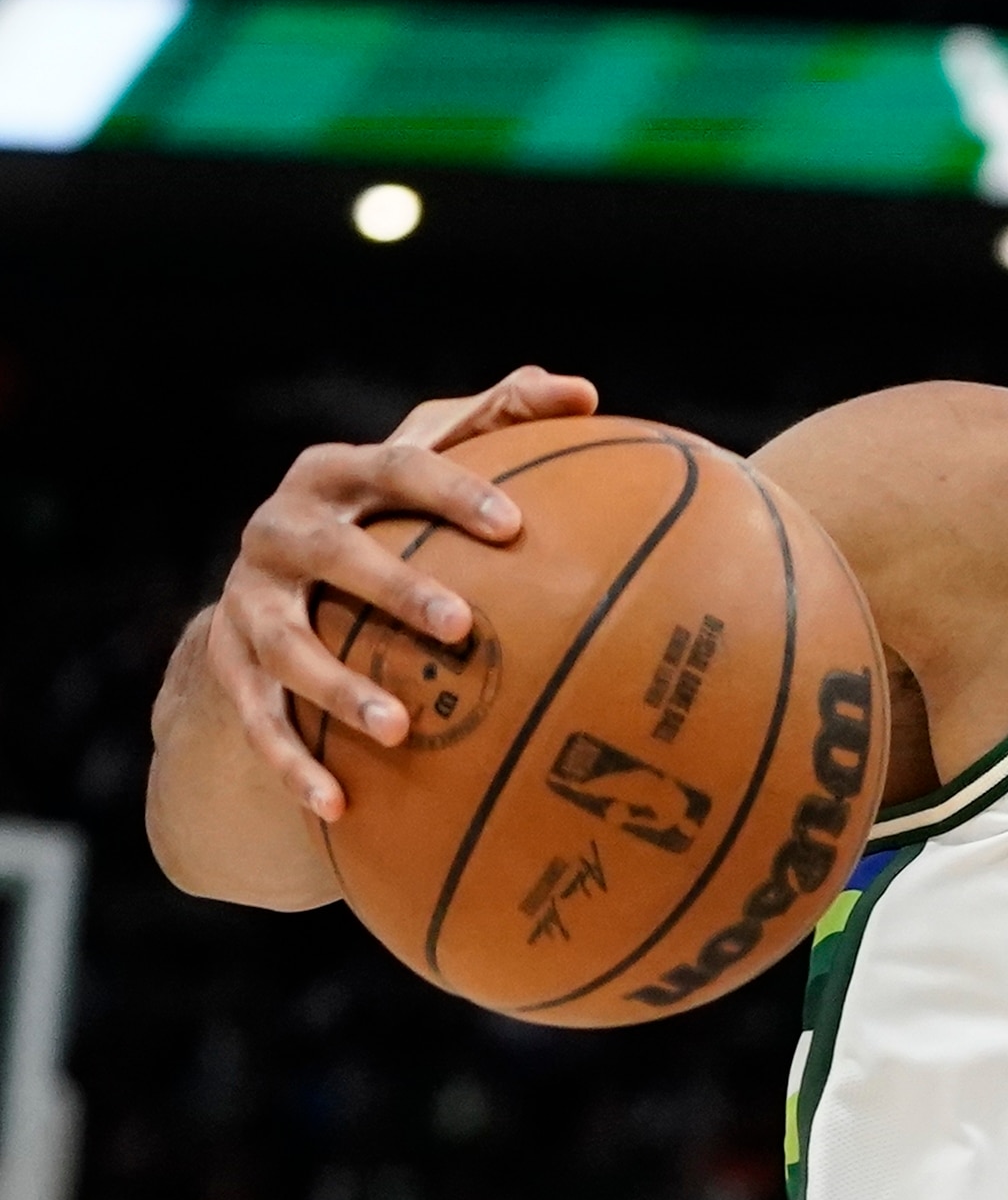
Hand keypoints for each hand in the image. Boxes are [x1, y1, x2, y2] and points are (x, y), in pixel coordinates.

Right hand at [204, 367, 593, 818]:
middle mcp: (280, 529)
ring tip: (401, 730)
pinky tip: (338, 808)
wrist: (272, 574)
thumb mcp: (430, 456)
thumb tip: (586, 390)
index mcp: (336, 473)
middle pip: (333, 552)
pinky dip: (293, 763)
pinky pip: (256, 719)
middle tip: (464, 627)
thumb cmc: (387, 509)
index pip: (396, 465)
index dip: (452, 491)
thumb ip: (504, 417)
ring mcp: (247, 599)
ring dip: (339, 689)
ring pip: (285, 646)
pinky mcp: (229, 663)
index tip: (515, 526)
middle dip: (393, 587)